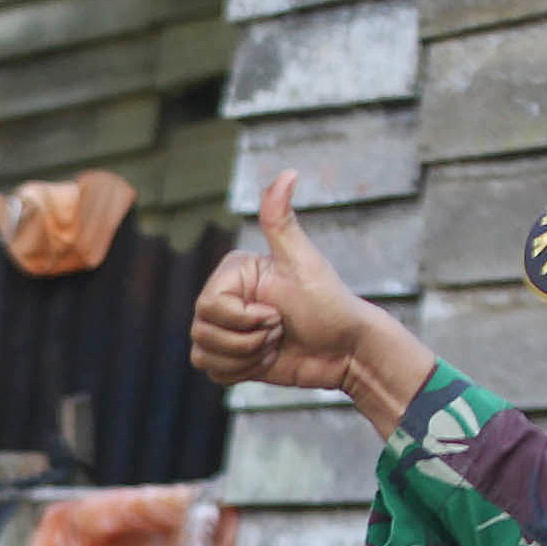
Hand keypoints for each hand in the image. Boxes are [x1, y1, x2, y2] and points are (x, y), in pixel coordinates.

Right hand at [189, 169, 382, 392]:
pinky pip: (211, 371)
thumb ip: (282, 222)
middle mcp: (226, 297)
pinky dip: (240, 373)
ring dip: (243, 358)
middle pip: (201, 331)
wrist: (345, 350)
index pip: (208, 306)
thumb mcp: (304, 263)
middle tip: (278, 330)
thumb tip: (288, 173)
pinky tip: (267, 360)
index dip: (242, 319)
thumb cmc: (330, 304)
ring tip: (273, 345)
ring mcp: (227, 327)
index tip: (277, 314)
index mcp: (234, 272)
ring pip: (202, 353)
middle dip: (245, 341)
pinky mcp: (231, 355)